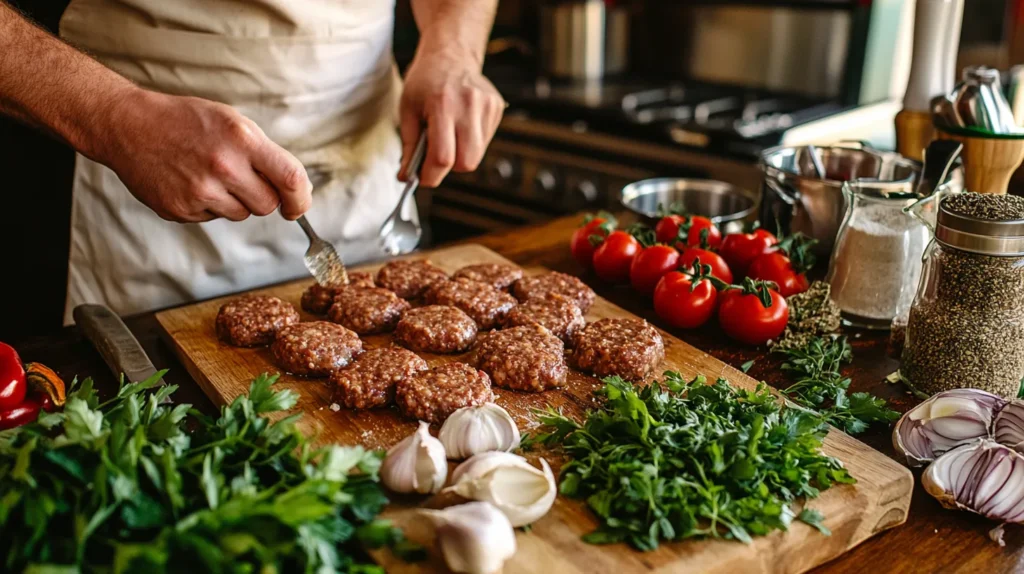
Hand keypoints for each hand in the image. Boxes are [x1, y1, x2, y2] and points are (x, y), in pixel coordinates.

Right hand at [96, 88, 311, 222]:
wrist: (129, 125)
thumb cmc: (187, 121)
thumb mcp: (233, 122)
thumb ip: (266, 154)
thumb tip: (297, 189)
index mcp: (242, 139)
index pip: (291, 178)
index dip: (301, 198)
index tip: (298, 205)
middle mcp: (223, 166)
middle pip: (267, 205)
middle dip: (263, 197)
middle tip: (243, 179)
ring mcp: (200, 191)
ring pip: (241, 214)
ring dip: (234, 201)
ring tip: (209, 174)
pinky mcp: (180, 209)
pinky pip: (212, 218)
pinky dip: (208, 205)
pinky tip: (189, 181)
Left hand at [399, 47, 503, 186]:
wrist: (450, 53)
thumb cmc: (425, 81)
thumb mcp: (408, 109)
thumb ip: (408, 145)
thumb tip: (406, 176)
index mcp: (442, 105)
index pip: (442, 157)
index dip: (431, 175)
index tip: (422, 179)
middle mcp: (469, 105)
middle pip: (466, 163)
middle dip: (449, 168)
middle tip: (436, 157)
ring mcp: (487, 106)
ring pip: (477, 155)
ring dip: (461, 155)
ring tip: (449, 135)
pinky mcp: (497, 108)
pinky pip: (485, 141)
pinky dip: (471, 142)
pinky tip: (462, 125)